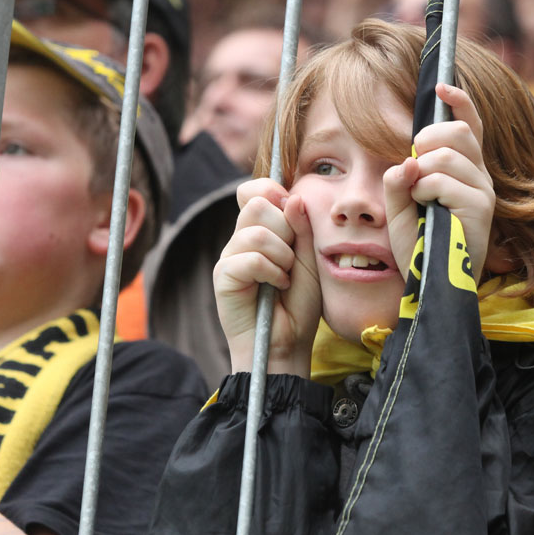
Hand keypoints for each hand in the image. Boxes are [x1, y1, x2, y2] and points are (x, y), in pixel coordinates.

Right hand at [213, 178, 321, 376]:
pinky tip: (277, 287)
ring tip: (286, 276)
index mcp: (262, 230)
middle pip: (257, 204)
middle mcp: (242, 239)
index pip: (255, 191)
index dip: (273, 191)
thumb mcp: (310, 261)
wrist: (288, 344)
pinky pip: (249, 258)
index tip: (293, 213)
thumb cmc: (299, 305)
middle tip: (292, 258)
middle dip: (286, 229)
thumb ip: (303, 229)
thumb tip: (293, 197)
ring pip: (255, 231)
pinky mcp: (223, 276)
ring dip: (282, 255)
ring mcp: (230, 257)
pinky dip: (272, 272)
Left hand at [383, 83, 495, 282]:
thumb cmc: (417, 245)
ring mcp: (482, 191)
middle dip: (426, 142)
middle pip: (456, 133)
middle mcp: (479, 177)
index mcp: (465, 172)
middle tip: (414, 172)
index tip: (442, 87)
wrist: (428, 281)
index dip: (459, 103)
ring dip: (422, 173)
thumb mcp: (398, 207)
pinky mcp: (480, 207)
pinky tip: (426, 209)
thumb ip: (398, 180)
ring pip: (446, 155)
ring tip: (419, 199)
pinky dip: (424, 191)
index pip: (470, 126)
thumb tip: (407, 161)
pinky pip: (442, 181)